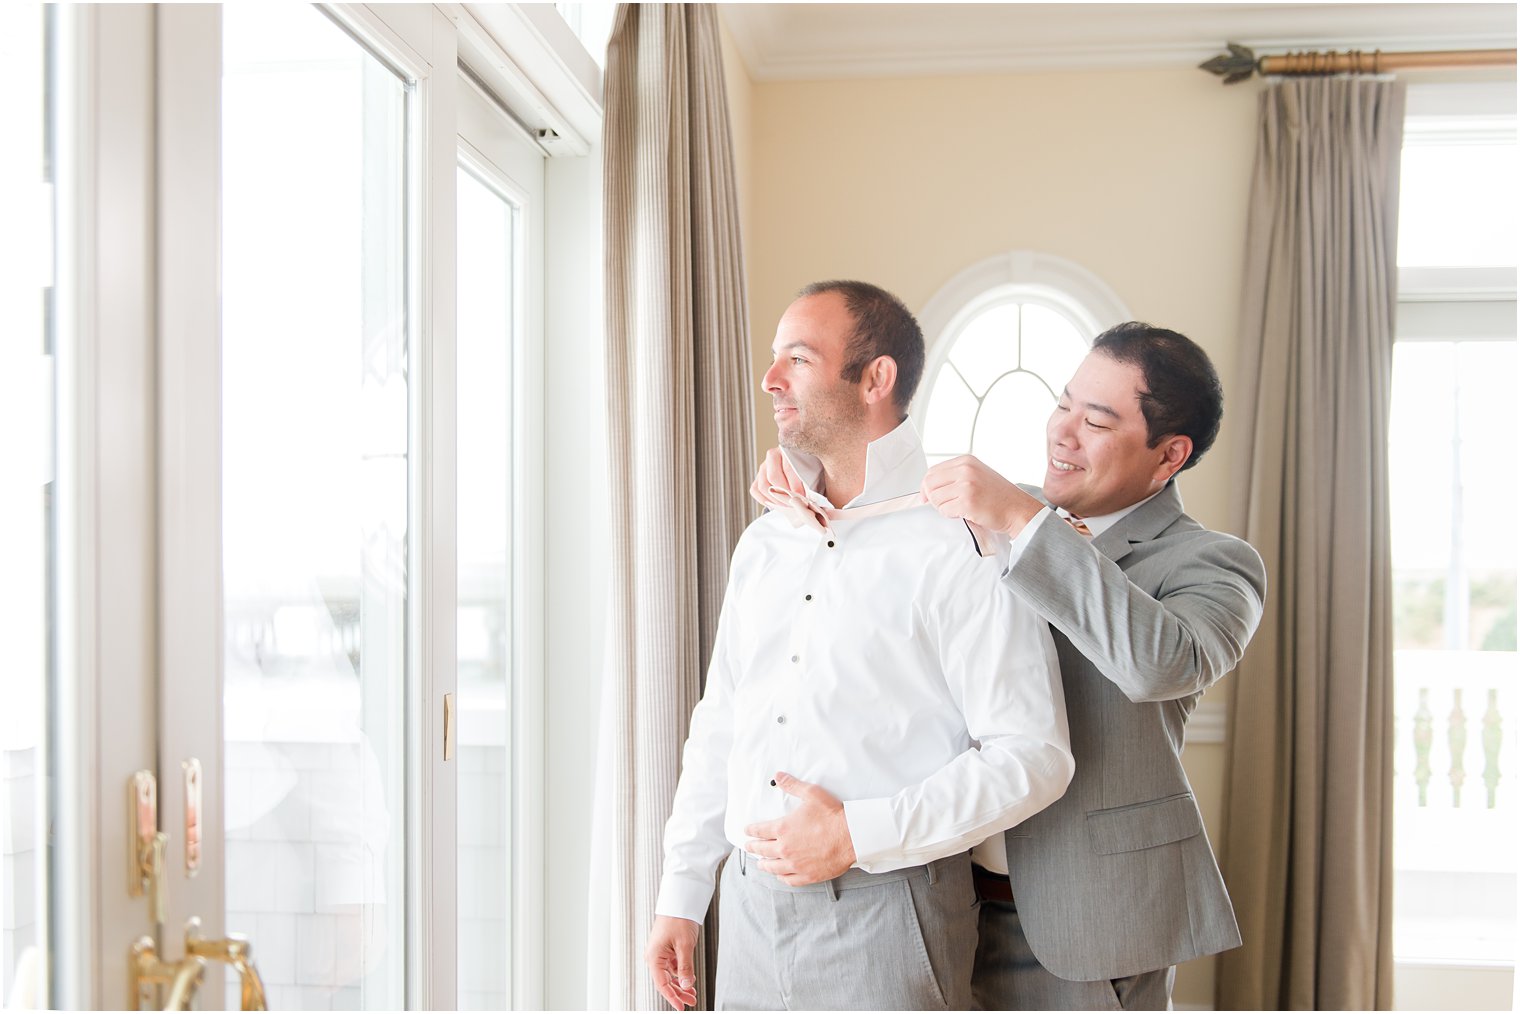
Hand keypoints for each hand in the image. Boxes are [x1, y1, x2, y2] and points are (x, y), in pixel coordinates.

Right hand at [644, 915, 700, 1009]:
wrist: (679, 902)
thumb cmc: (678, 919)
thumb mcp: (685, 945)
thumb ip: (685, 967)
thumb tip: (686, 985)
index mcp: (654, 957)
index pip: (662, 984)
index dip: (672, 997)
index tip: (681, 1007)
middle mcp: (654, 957)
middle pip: (665, 982)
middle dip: (678, 992)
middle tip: (691, 1001)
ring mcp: (660, 954)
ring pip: (669, 976)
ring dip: (680, 984)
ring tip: (692, 993)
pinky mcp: (666, 950)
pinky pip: (672, 967)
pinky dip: (681, 974)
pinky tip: (690, 979)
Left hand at [742, 772, 855, 884]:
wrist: (851, 836)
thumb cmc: (832, 815)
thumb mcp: (811, 794)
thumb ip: (792, 785)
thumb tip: (778, 776)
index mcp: (783, 829)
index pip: (760, 831)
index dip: (751, 830)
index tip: (747, 831)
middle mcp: (785, 848)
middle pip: (763, 850)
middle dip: (753, 847)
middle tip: (749, 846)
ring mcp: (795, 864)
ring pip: (773, 867)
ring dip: (764, 864)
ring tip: (760, 864)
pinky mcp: (807, 875)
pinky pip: (789, 880)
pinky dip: (781, 878)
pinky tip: (780, 877)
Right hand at [749, 447, 804, 510]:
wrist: (802, 466)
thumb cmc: (809, 468)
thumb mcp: (813, 469)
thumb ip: (810, 478)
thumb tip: (810, 494)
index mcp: (787, 449)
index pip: (788, 468)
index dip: (795, 486)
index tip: (803, 497)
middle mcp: (773, 456)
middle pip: (773, 477)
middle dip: (785, 494)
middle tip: (794, 503)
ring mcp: (763, 467)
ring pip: (762, 485)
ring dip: (775, 499)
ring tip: (787, 506)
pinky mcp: (758, 477)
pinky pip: (755, 490)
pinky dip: (764, 500)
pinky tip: (777, 504)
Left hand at [921, 454, 1043, 536]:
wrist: (1018, 510)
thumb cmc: (999, 496)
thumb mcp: (977, 475)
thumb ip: (955, 475)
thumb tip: (929, 487)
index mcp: (966, 461)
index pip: (932, 471)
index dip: (927, 487)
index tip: (930, 497)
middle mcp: (965, 469)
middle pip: (929, 484)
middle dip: (933, 498)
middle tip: (945, 505)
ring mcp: (966, 485)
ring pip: (935, 498)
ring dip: (943, 508)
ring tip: (960, 509)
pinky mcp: (967, 502)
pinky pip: (944, 510)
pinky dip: (951, 515)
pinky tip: (965, 514)